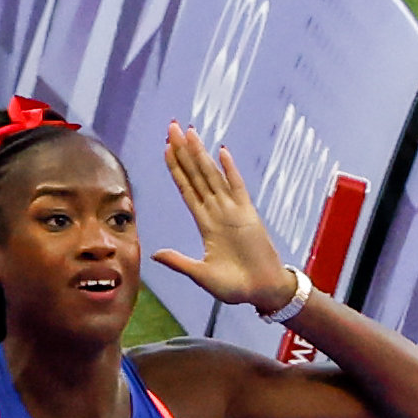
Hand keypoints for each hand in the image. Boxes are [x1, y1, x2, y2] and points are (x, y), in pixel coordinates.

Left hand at [150, 122, 305, 315]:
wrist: (262, 291)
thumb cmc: (235, 286)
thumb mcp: (201, 275)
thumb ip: (179, 262)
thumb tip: (154, 254)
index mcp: (206, 224)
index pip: (186, 189)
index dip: (176, 168)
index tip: (165, 148)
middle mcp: (218, 212)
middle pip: (196, 174)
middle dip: (184, 151)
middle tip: (172, 126)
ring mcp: (233, 211)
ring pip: (212, 175)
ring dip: (200, 154)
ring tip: (189, 132)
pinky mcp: (249, 215)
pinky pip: (237, 187)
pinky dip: (229, 170)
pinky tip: (221, 151)